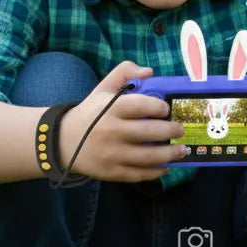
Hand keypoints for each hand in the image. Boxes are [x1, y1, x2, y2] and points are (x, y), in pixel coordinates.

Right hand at [57, 61, 186, 182]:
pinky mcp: (112, 172)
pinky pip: (139, 174)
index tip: (167, 109)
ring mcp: (112, 154)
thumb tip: (149, 71)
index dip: (159, 106)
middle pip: (149, 132)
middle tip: (181, 130)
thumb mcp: (102, 89)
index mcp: (110, 108)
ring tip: (182, 150)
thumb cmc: (90, 113)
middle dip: (171, 131)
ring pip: (148, 156)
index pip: (141, 105)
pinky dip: (156, 172)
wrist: (63, 142)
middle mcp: (112, 131)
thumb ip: (124, 72)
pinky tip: (166, 166)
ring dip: (170, 154)